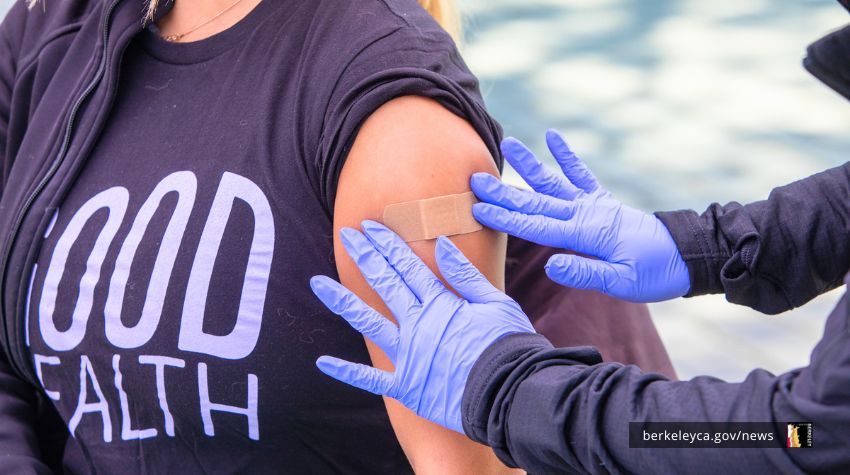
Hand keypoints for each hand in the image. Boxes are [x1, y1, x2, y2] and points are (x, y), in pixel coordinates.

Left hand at [310, 220, 534, 432]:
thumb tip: (442, 244)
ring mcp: (408, 356)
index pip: (407, 267)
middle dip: (365, 257)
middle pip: (385, 284)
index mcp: (440, 304)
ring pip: (368, 323)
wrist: (511, 394)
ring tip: (317, 283)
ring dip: (342, 302)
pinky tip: (322, 362)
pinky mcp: (406, 386)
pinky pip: (370, 379)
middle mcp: (418, 325)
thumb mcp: (495, 303)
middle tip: (347, 236)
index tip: (370, 226)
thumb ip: (465, 275)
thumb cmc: (509, 346)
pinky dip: (347, 372)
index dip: (387, 245)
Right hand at [470, 129, 689, 301]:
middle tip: (475, 180)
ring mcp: (593, 204)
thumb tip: (550, 265)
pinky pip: (581, 175)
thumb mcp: (621, 282)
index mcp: (585, 233)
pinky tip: (553, 137)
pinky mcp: (602, 202)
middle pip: (537, 200)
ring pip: (554, 182)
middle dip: (504, 192)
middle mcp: (585, 213)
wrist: (685, 256)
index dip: (505, 217)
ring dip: (529, 165)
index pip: (536, 225)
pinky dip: (567, 156)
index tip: (477, 208)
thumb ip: (585, 273)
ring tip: (507, 143)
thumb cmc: (653, 273)